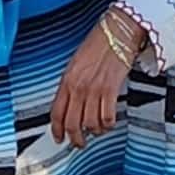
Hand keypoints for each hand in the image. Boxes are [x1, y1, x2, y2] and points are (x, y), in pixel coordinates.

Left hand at [49, 10, 138, 144]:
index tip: (59, 138)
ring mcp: (94, 89)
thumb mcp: (77, 63)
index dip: (57, 130)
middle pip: (72, 123)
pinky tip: (109, 123)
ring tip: (98, 131)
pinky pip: (107, 116)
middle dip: (76, 138)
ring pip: (90, 123)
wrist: (118, 31)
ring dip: (95, 132)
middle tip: (80, 143)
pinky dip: (108, 124)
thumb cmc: (100, 43)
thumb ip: (72, 84)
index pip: (56, 113)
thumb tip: (72, 103)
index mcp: (67, 80)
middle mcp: (78, 87)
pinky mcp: (111, 89)